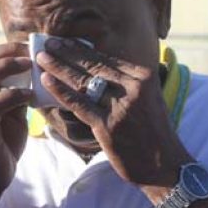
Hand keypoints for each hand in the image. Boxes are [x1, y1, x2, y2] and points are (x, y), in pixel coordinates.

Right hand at [0, 42, 33, 207]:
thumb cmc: (1, 145)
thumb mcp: (13, 114)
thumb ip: (18, 95)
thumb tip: (36, 76)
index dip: (8, 48)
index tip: (31, 45)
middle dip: (8, 50)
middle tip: (31, 50)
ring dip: (8, 66)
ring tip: (30, 65)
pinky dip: (14, 95)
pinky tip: (30, 96)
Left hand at [35, 38, 190, 190]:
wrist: (165, 165)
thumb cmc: (154, 133)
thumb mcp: (149, 99)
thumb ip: (128, 84)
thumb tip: (100, 71)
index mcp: (143, 77)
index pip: (107, 59)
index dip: (82, 49)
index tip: (66, 41)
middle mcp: (133, 88)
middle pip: (93, 65)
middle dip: (67, 52)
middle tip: (48, 43)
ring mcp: (120, 107)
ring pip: (83, 81)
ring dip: (59, 67)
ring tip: (42, 57)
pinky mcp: (108, 126)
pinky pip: (79, 104)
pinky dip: (61, 90)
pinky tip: (46, 80)